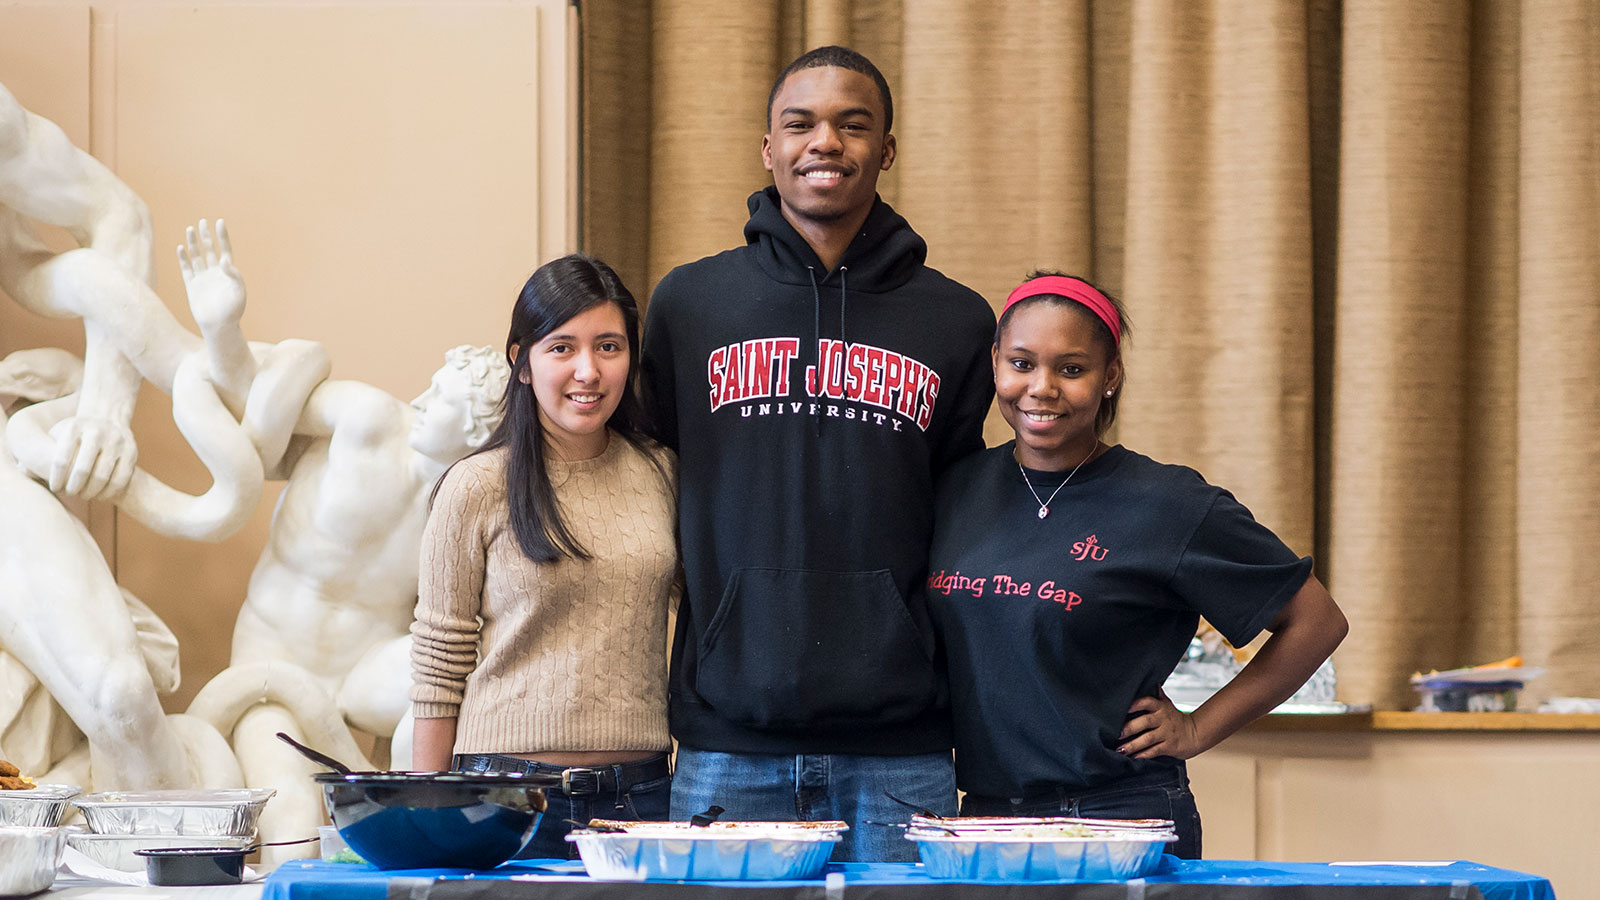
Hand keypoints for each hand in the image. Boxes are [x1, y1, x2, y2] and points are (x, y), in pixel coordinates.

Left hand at [48, 413, 137, 499]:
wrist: (108, 420)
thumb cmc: (75, 436)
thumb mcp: (57, 436)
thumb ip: (39, 453)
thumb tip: (22, 471)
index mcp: (74, 426)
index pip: (60, 458)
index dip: (56, 478)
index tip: (55, 488)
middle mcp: (97, 431)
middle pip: (83, 469)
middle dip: (74, 487)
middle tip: (70, 493)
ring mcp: (117, 441)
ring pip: (103, 476)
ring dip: (91, 492)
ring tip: (83, 495)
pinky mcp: (132, 452)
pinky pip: (120, 480)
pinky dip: (109, 492)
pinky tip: (100, 495)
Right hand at [177, 218, 244, 332]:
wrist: (219, 326)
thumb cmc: (233, 310)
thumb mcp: (238, 291)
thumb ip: (233, 274)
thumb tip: (225, 259)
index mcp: (228, 272)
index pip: (225, 249)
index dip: (222, 236)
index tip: (220, 222)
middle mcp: (215, 272)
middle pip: (210, 249)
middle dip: (206, 236)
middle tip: (202, 221)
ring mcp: (203, 278)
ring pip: (197, 256)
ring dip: (193, 243)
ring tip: (190, 229)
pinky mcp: (192, 285)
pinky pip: (186, 268)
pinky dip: (183, 258)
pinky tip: (181, 247)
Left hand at [1118, 691, 1202, 759]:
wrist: (1195, 734)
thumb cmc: (1175, 719)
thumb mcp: (1166, 704)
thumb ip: (1156, 695)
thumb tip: (1150, 681)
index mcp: (1160, 707)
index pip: (1147, 702)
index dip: (1135, 704)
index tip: (1123, 708)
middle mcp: (1163, 719)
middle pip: (1145, 722)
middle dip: (1130, 728)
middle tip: (1116, 734)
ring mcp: (1166, 733)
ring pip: (1148, 739)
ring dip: (1133, 745)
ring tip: (1120, 749)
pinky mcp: (1169, 746)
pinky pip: (1154, 751)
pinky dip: (1143, 755)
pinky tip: (1133, 758)